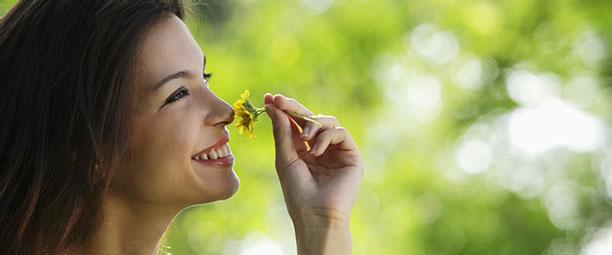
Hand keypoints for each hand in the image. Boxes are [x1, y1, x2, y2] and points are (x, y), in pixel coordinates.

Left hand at [263, 93, 363, 224]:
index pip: (296, 124)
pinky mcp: (352, 155)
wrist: (316, 214)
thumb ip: (282, 132)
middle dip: (295, 108)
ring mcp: (337, 151)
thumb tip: (273, 105)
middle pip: (312, 118)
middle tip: (280, 101)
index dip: (285, 109)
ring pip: (328, 122)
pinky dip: (326, 137)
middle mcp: (322, 148)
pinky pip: (340, 132)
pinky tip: (315, 151)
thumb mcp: (285, 158)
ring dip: (312, 126)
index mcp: (304, 150)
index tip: (270, 98)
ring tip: (303, 140)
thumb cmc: (298, 192)